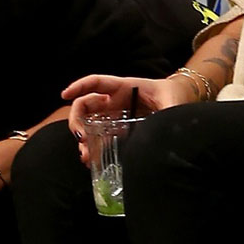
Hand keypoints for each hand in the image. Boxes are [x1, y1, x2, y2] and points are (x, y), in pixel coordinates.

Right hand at [63, 73, 192, 162]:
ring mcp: (114, 114)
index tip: (64, 95)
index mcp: (124, 87)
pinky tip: (91, 161)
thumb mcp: (172, 103)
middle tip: (81, 139)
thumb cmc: (173, 96)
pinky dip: (93, 147)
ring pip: (89, 123)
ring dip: (83, 139)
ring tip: (85, 156)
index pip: (96, 82)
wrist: (179, 101)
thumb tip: (168, 129)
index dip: (79, 86)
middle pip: (85, 106)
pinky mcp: (118, 128)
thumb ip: (170, 112)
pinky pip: (100, 136)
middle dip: (77, 121)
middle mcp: (114, 100)